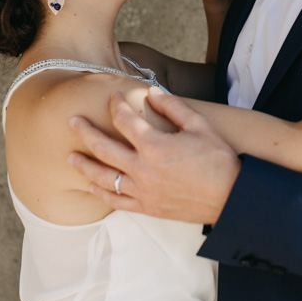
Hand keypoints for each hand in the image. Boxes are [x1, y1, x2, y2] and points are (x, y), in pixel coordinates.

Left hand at [69, 88, 240, 224]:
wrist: (231, 198)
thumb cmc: (218, 160)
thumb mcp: (200, 126)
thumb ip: (173, 107)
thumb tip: (151, 92)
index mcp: (155, 146)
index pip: (125, 120)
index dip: (116, 105)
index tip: (113, 97)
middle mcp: (142, 169)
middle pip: (103, 147)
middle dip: (85, 131)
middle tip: (72, 120)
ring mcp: (142, 191)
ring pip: (103, 177)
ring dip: (83, 165)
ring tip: (70, 156)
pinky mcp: (147, 208)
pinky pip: (116, 201)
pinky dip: (101, 192)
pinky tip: (92, 185)